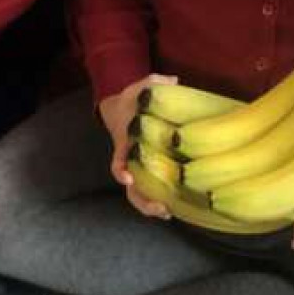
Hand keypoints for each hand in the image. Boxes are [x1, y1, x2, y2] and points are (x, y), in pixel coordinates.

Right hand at [99, 73, 178, 218]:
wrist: (121, 109)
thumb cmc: (133, 100)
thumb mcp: (141, 86)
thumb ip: (154, 82)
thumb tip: (173, 81)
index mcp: (126, 141)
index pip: (119, 159)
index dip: (121, 169)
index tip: (128, 177)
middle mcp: (129, 159)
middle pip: (129, 188)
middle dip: (142, 201)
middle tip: (160, 208)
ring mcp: (137, 168)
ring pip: (137, 195)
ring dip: (150, 207)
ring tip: (168, 213)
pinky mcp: (147, 171)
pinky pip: (149, 190)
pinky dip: (159, 200)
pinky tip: (174, 208)